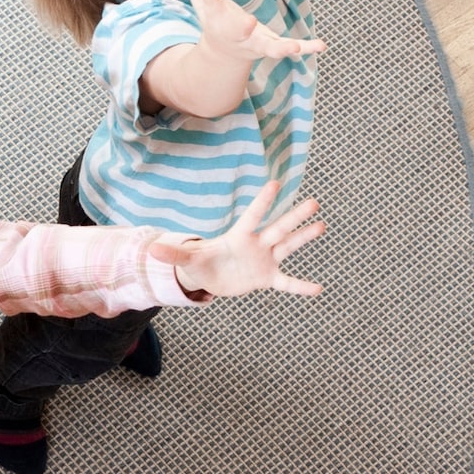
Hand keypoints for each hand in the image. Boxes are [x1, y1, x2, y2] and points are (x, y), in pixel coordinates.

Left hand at [158, 179, 325, 297]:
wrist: (213, 277)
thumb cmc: (203, 263)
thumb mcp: (188, 261)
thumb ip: (174, 255)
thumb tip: (151, 250)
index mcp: (238, 237)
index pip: (252, 217)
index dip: (262, 202)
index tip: (274, 183)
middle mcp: (256, 245)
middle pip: (278, 228)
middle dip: (295, 216)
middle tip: (315, 202)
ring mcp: (264, 260)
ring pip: (287, 246)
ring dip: (304, 238)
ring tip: (322, 225)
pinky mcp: (267, 277)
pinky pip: (287, 282)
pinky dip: (300, 286)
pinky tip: (318, 290)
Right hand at [176, 0, 324, 62]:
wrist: (224, 54)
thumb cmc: (214, 20)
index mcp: (217, 18)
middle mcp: (236, 32)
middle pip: (239, 29)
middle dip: (243, 27)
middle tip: (248, 22)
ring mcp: (255, 42)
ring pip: (268, 47)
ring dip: (281, 48)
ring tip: (293, 48)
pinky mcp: (271, 46)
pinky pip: (288, 47)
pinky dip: (305, 48)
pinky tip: (321, 45)